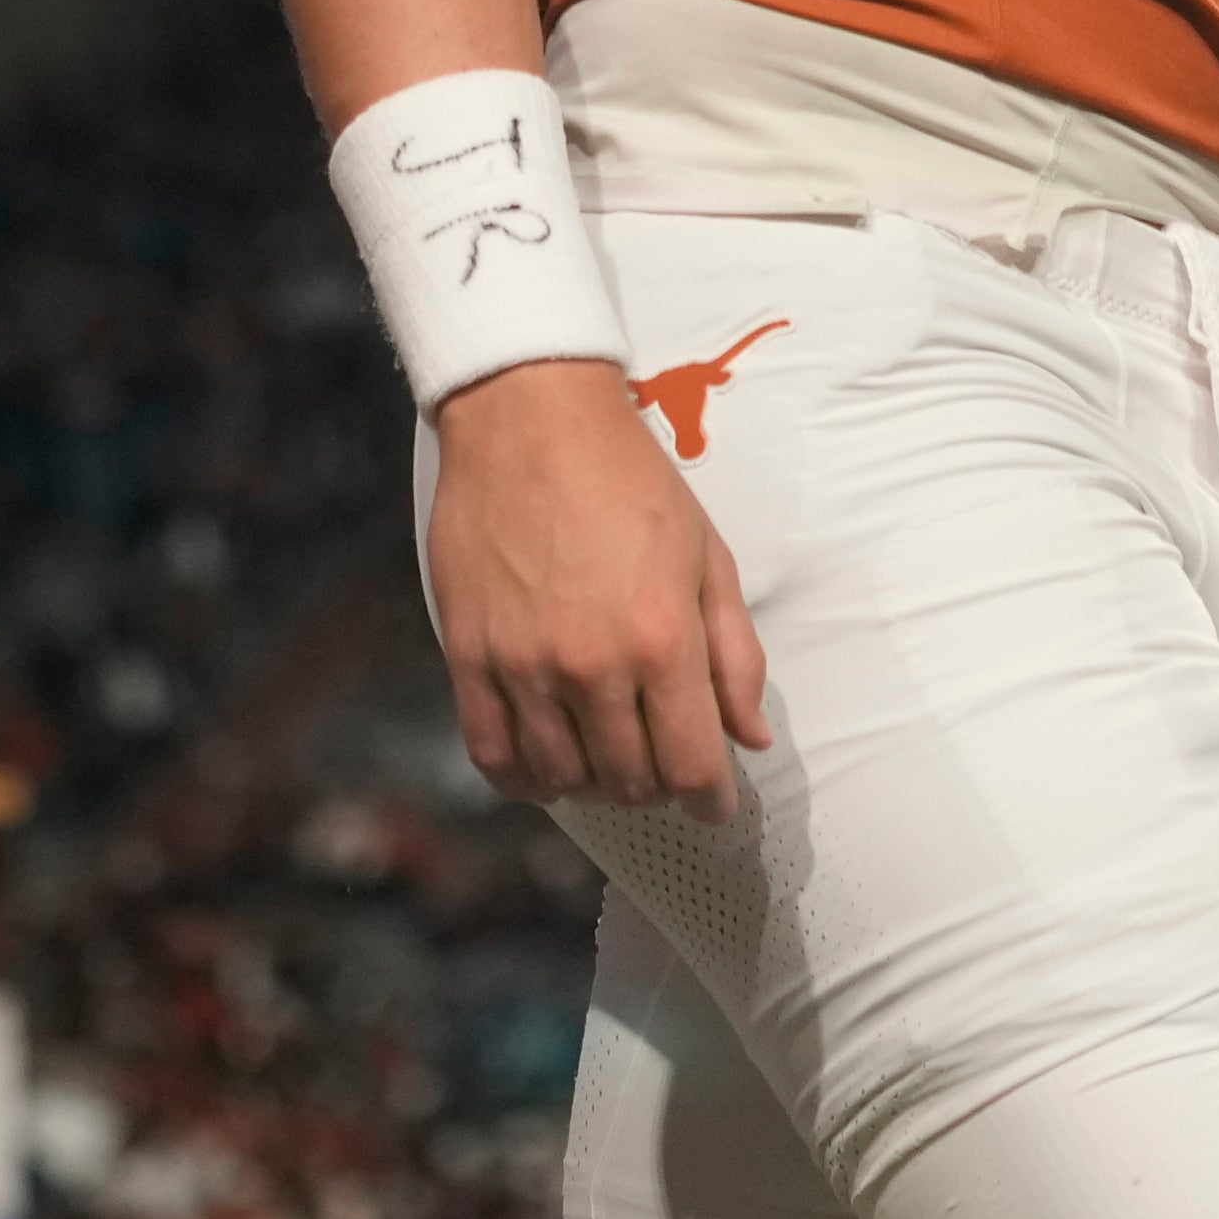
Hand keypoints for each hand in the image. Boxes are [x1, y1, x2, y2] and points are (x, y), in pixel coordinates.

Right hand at [423, 361, 771, 816]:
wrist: (530, 416)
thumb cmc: (628, 478)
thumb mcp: (707, 555)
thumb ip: (735, 655)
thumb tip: (748, 737)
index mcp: (663, 640)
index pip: (692, 765)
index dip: (711, 799)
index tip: (714, 803)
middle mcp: (593, 665)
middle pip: (630, 780)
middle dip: (658, 787)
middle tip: (663, 766)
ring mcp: (524, 665)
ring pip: (564, 777)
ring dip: (594, 784)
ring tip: (608, 761)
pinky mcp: (469, 655)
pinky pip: (492, 754)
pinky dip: (524, 779)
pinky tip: (545, 768)